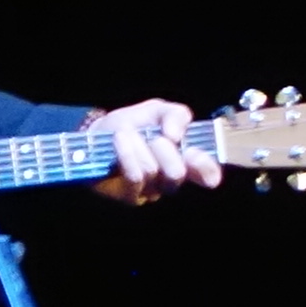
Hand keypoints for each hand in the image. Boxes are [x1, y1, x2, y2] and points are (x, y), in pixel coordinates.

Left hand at [93, 99, 219, 200]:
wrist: (98, 133)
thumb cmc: (133, 124)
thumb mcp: (157, 110)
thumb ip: (176, 114)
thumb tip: (176, 135)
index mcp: (185, 159)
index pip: (207, 174)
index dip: (206, 168)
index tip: (194, 154)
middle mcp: (170, 180)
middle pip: (177, 173)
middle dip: (164, 149)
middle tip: (154, 137)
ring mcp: (150, 192)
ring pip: (152, 170)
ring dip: (138, 145)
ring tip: (125, 133)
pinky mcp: (129, 196)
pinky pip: (134, 176)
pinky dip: (127, 153)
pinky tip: (119, 140)